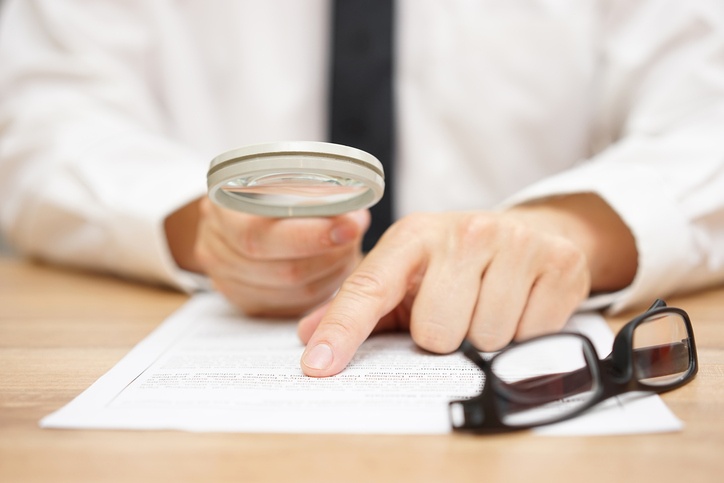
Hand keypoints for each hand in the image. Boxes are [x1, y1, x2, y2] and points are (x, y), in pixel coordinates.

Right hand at [168, 197, 369, 316]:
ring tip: (346, 251)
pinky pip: (291, 306)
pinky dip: (319, 290)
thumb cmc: (263, 192)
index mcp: (221, 210)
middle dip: (329, 256)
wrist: (232, 216)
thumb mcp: (281, 179)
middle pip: (282, 270)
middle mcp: (216, 248)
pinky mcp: (246, 301)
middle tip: (354, 240)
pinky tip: (331, 270)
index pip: (260, 234)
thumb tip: (354, 217)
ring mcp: (227, 280)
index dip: (309, 235)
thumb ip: (314, 194)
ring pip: (293, 292)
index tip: (350, 227)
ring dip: (330, 273)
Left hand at [298, 194, 636, 376]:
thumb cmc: (459, 262)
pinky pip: (530, 337)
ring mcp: (515, 245)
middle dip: (443, 337)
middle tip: (455, 311)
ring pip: (485, 339)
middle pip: (436, 333)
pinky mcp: (558, 264)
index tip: (319, 366)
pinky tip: (520, 305)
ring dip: (484, 337)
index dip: (342, 330)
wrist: (532, 232)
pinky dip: (523, 334)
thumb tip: (309, 337)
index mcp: (414, 235)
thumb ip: (359, 306)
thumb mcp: (407, 273)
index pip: (369, 288)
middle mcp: (463, 233)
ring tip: (489, 306)